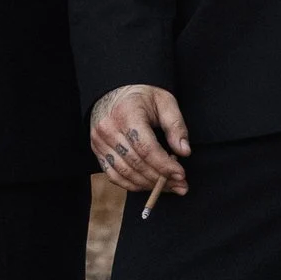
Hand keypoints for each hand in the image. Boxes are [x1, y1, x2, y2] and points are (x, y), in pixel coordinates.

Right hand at [90, 83, 191, 197]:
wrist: (113, 92)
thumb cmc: (142, 97)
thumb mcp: (165, 102)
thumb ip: (176, 125)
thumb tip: (184, 151)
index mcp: (126, 113)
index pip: (146, 147)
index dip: (164, 165)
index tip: (181, 175)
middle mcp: (108, 128)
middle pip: (136, 163)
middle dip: (160, 178)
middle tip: (180, 186)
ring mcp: (99, 141)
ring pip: (125, 172)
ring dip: (148, 184)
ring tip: (167, 187)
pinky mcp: (97, 151)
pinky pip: (113, 175)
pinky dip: (131, 184)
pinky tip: (148, 185)